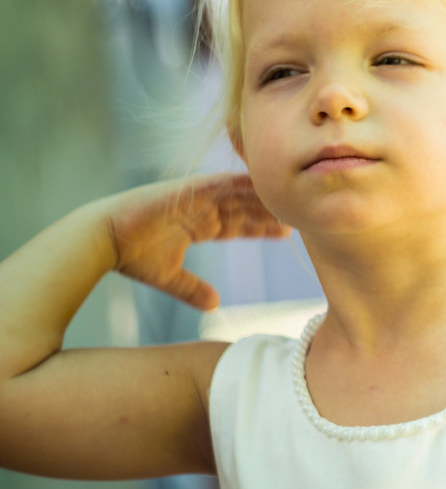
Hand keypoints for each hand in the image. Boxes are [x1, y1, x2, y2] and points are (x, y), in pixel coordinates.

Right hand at [102, 174, 288, 309]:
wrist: (102, 239)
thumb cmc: (131, 256)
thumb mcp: (170, 277)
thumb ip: (193, 289)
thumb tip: (214, 305)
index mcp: (200, 224)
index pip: (240, 224)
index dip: (262, 228)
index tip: (287, 233)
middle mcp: (202, 208)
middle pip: (245, 207)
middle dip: (270, 211)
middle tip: (300, 214)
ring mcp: (196, 196)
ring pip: (239, 194)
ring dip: (263, 197)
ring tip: (290, 201)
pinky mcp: (188, 189)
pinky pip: (222, 183)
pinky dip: (242, 183)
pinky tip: (263, 183)